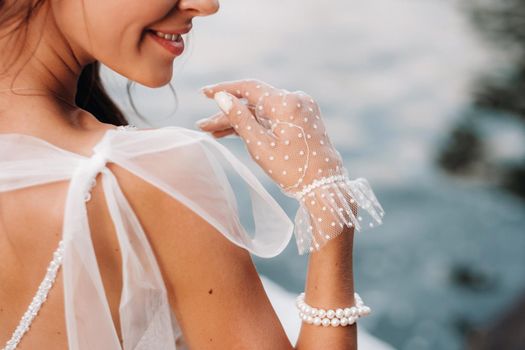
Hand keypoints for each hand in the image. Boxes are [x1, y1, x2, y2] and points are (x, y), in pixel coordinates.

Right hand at [199, 79, 344, 195]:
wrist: (324, 185)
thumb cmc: (292, 169)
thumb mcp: (260, 145)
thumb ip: (239, 119)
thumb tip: (222, 97)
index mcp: (286, 103)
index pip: (249, 87)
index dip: (224, 89)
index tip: (204, 94)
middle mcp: (296, 99)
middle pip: (253, 102)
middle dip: (229, 114)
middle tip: (204, 126)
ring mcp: (301, 108)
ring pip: (262, 111)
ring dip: (240, 121)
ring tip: (214, 133)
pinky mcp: (303, 119)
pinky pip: (274, 117)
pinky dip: (257, 125)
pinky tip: (235, 132)